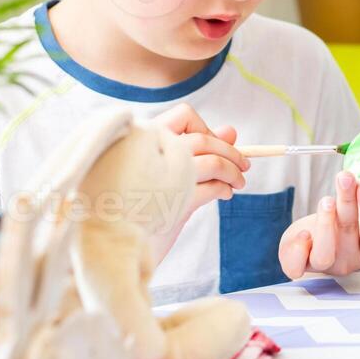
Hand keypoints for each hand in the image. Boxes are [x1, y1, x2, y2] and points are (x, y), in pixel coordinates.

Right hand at [150, 103, 248, 244]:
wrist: (115, 243)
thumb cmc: (139, 203)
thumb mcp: (168, 171)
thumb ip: (198, 150)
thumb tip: (231, 131)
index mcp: (142, 139)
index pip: (185, 115)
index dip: (207, 129)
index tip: (217, 144)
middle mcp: (149, 152)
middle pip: (204, 140)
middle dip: (230, 153)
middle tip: (244, 165)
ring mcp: (161, 176)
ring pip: (213, 162)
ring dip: (232, 172)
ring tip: (237, 183)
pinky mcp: (173, 202)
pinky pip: (213, 188)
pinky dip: (224, 189)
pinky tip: (224, 195)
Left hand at [278, 172, 359, 279]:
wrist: (313, 248)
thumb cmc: (338, 227)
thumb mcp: (355, 213)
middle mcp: (349, 261)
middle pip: (349, 232)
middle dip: (348, 201)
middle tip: (346, 178)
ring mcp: (325, 266)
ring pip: (324, 253)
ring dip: (325, 223)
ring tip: (326, 200)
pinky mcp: (301, 267)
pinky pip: (297, 265)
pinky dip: (297, 248)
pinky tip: (303, 233)